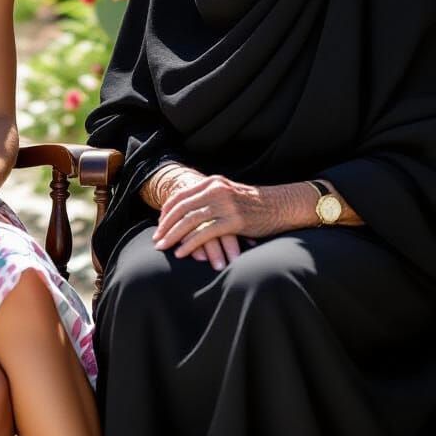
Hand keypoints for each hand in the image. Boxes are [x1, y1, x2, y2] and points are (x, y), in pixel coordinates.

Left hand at [153, 174, 278, 266]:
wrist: (279, 205)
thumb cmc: (252, 203)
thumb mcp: (228, 193)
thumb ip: (209, 197)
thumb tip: (188, 211)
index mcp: (212, 182)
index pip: (181, 195)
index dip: (166, 211)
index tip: (159, 224)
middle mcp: (216, 190)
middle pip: (182, 208)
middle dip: (165, 225)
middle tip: (156, 239)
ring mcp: (225, 205)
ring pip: (190, 221)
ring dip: (173, 236)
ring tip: (163, 247)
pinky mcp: (233, 221)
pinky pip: (205, 233)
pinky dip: (190, 244)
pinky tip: (181, 253)